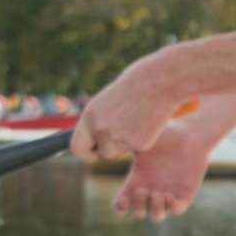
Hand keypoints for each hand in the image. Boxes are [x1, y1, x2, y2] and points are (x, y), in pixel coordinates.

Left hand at [71, 49, 188, 162]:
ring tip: (136, 120)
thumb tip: (94, 141)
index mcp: (89, 116)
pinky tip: (147, 121)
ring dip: (126, 143)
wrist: (159, 81)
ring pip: (120, 152)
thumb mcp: (106, 102)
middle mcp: (101, 129)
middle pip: (102, 154)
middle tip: (122, 133)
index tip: (95, 149)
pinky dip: (142, 138)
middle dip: (110, 149)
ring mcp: (119, 138)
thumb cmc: (133, 87)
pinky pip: (137, 148)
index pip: (77, 147)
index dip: (87, 150)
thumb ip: (98, 121)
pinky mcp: (139, 144)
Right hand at [112, 122, 211, 220]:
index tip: (124, 199)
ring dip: (155, 209)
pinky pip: (177, 210)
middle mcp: (151, 191)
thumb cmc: (163, 136)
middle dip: (139, 206)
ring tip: (158, 194)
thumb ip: (122, 147)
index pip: (123, 205)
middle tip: (143, 190)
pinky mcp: (185, 194)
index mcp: (136, 182)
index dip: (121, 207)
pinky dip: (172, 208)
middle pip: (139, 213)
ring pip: (157, 216)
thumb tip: (101, 149)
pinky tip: (169, 196)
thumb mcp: (140, 142)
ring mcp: (167, 194)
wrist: (189, 133)